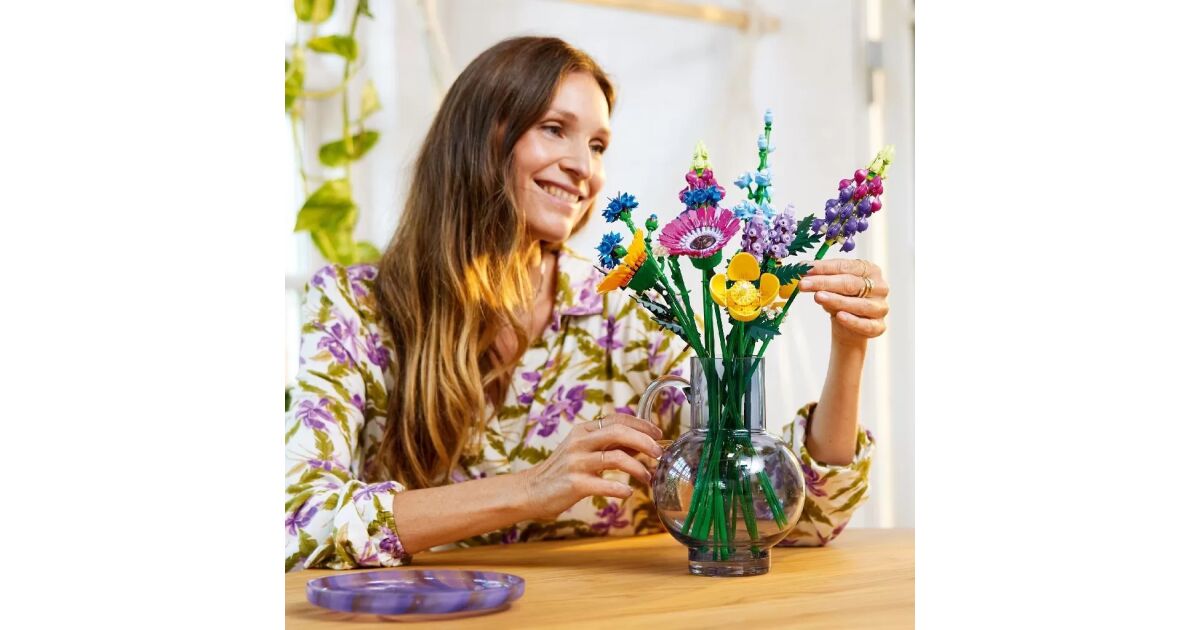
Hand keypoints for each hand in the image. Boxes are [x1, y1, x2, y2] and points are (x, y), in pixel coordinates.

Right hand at [518, 413, 663, 520]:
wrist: (531, 491)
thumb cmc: (561, 472)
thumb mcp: (583, 451)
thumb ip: (609, 445)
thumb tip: (641, 443)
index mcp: (582, 430)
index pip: (617, 419)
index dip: (641, 424)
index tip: (658, 433)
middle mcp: (579, 442)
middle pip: (618, 432)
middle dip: (644, 441)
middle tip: (659, 453)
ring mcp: (576, 462)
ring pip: (615, 457)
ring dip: (638, 468)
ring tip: (647, 478)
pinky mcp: (575, 483)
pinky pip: (605, 484)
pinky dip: (621, 488)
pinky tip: (628, 492)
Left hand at [797, 258, 888, 345]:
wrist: (849, 327)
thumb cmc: (841, 299)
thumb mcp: (830, 286)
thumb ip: (820, 277)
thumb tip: (801, 268)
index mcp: (870, 270)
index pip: (846, 266)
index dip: (823, 267)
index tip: (803, 268)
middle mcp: (880, 287)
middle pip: (851, 284)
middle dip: (825, 283)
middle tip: (804, 284)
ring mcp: (881, 307)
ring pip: (859, 304)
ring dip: (837, 300)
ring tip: (818, 297)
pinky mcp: (879, 326)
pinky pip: (866, 325)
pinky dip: (852, 321)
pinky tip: (839, 316)